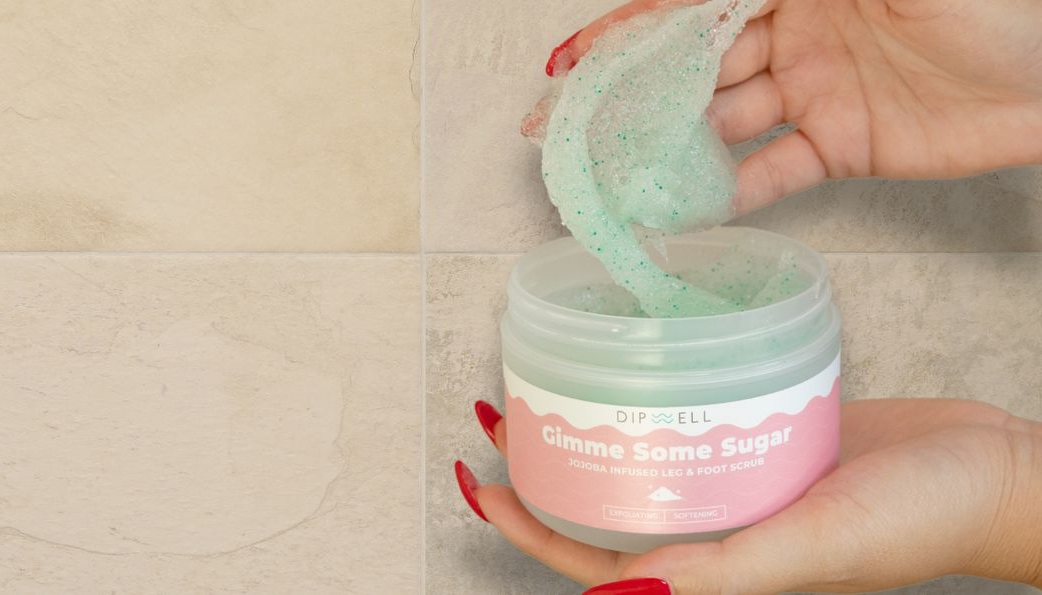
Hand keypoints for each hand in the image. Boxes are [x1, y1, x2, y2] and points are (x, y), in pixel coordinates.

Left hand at [457, 398, 1041, 593]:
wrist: (996, 471)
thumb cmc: (918, 523)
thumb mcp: (809, 550)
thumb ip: (717, 575)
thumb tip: (615, 594)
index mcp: (715, 567)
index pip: (595, 556)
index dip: (532, 528)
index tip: (484, 479)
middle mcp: (720, 525)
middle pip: (608, 500)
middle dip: (547, 463)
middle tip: (499, 411)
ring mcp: (743, 476)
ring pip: (646, 453)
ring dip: (593, 422)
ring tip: (549, 375)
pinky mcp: (772, 433)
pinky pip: (697, 414)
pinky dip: (658, 392)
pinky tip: (635, 356)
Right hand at [528, 0, 1041, 214]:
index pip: (690, 8)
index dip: (627, 32)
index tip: (571, 61)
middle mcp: (795, 31)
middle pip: (694, 66)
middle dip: (628, 94)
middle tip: (566, 127)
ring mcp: (816, 89)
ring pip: (723, 120)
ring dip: (669, 147)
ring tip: (612, 176)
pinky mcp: (844, 143)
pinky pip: (774, 170)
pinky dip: (731, 191)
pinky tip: (685, 210)